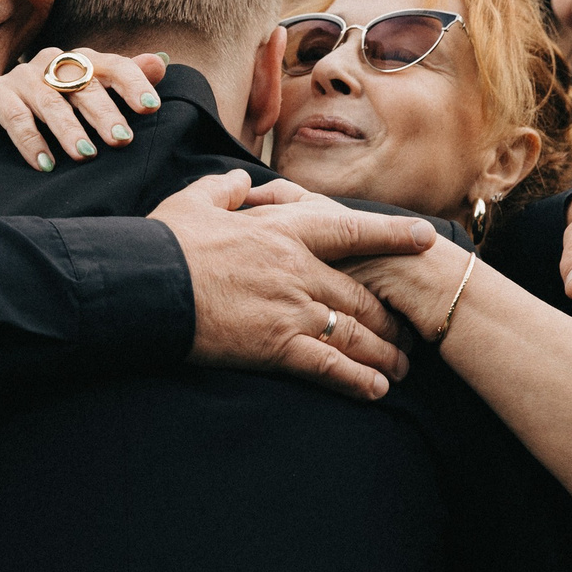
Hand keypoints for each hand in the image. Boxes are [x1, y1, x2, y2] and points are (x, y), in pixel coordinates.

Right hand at [0, 48, 167, 169]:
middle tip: (122, 139)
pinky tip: (46, 164)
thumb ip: (123, 82)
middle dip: (104, 112)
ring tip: (85, 155)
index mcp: (81, 62)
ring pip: (51, 101)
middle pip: (84, 83)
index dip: (133, 82)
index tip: (151, 108)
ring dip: (69, 129)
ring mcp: (23, 76)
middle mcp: (53, 62)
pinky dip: (32, 142)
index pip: (113, 65)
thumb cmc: (50, 112)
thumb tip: (162, 63)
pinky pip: (17, 117)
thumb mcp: (87, 100)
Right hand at [150, 170, 424, 399]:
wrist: (145, 284)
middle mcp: (298, 269)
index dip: (393, 235)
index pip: (352, 231)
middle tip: (410, 333)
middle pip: (361, 294)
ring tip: (401, 369)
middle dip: (391, 317)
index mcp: (284, 230)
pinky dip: (356, 379)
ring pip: (354, 331)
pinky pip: (328, 365)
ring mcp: (291, 309)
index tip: (426, 238)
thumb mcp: (196, 201)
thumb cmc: (166, 242)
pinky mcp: (276, 346)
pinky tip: (375, 390)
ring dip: (383, 352)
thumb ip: (227, 189)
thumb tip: (241, 181)